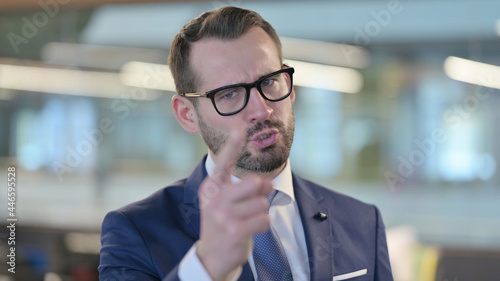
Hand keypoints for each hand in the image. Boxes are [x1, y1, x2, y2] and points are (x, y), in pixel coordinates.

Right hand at [196, 131, 272, 280]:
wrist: (212, 257)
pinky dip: (263, 225)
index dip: (233, 146)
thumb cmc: (222, 226)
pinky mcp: (234, 231)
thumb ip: (243, 189)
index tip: (240, 129)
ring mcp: (223, 216)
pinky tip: (251, 230)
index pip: (222, 163)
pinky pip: (264, 219)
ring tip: (247, 221)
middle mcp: (214, 199)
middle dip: (261, 192)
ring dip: (260, 213)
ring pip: (261, 203)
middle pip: (253, 183)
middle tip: (256, 201)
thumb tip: (267, 183)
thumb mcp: (224, 204)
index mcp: (210, 188)